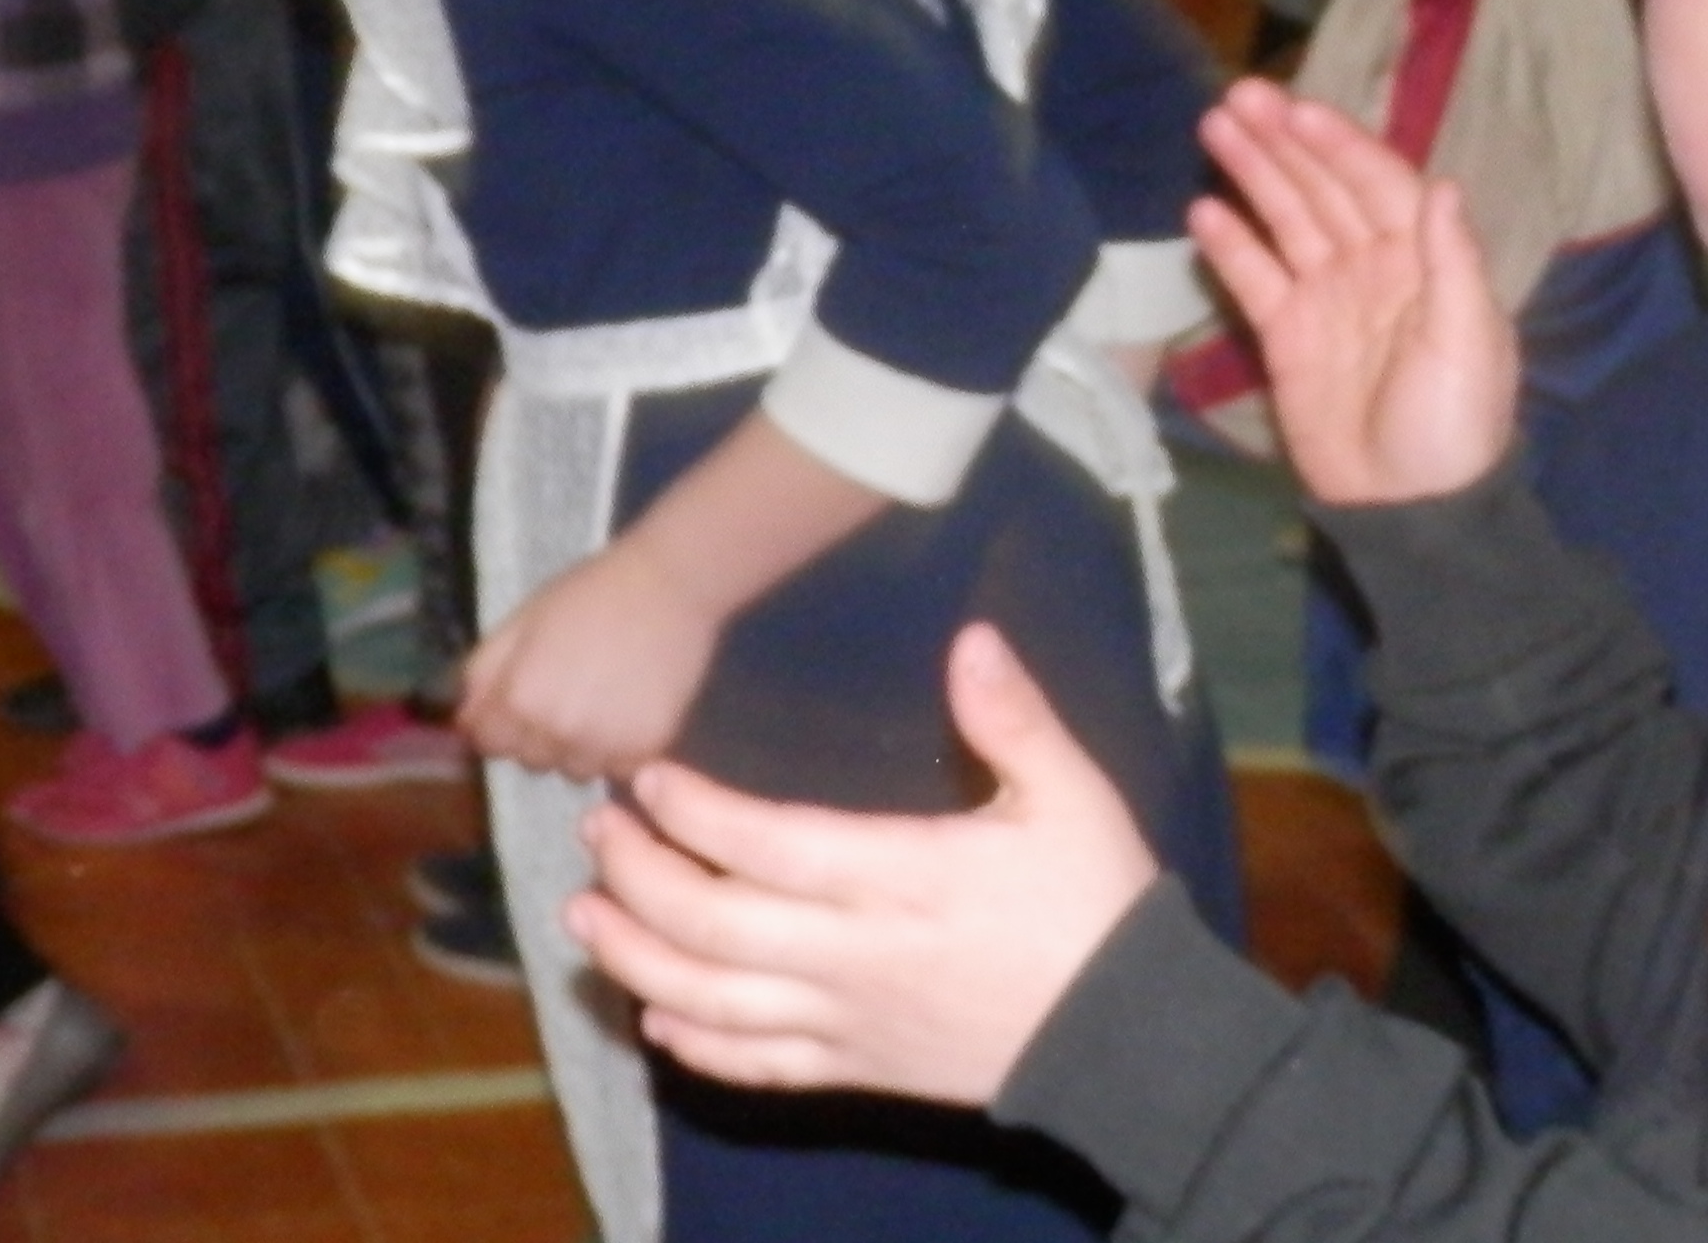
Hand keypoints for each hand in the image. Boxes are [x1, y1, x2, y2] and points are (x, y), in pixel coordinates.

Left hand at [460, 537, 726, 781]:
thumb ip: (482, 672)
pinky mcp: (644, 752)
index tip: (527, 692)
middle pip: (530, 760)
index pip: (488, 743)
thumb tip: (461, 719)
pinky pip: (617, 769)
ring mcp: (602, 748)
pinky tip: (630, 709)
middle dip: (539, 733)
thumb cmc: (589, 594)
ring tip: (602, 700)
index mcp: (518, 701)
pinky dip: (619, 749)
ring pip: (574, 769)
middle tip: (570, 688)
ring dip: (579, 746)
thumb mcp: (521, 621)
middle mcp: (555, 734)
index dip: (501, 719)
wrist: (669, 585)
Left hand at [564, 625, 1159, 1108]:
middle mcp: (855, 954)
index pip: (766, 845)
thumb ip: (1013, 719)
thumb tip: (973, 638)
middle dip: (639, 878)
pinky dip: (696, 1045)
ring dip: (638, 959)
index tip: (648, 779)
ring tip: (584, 921)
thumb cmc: (1094, 904)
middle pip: (713, 925)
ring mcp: (849, 1020)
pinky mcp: (857, 1068)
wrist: (1123, 1036)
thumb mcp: (1071, 795)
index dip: (694, 815)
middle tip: (595, 832)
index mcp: (900, 877)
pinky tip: (657, 1017)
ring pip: (714, 1001)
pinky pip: (756, 1066)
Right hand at [1188, 77, 1518, 506]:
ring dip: (1253, 173)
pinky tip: (1203, 212)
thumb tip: (1443, 184)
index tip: (1294, 109)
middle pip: (1322, 188)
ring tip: (1214, 127)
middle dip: (1283, 141)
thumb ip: (1452, 262)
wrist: (1411, 509)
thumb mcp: (1471, 342)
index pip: (1375, 182)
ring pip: (1286, 220)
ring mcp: (1327, 298)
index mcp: (1421, 259)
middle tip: (1237, 97)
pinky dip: (1231, 245)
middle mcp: (1372, 264)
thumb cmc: (1453, 424)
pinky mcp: (1288, 337)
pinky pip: (1256, 279)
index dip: (1335, 144)